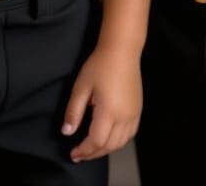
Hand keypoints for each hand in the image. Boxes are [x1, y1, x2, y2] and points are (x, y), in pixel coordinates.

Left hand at [62, 43, 141, 162]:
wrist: (122, 51)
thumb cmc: (99, 65)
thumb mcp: (81, 86)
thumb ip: (74, 111)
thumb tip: (67, 132)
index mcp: (109, 111)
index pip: (96, 140)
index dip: (84, 150)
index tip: (73, 154)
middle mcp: (124, 117)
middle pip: (109, 145)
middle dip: (93, 153)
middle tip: (79, 155)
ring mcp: (134, 114)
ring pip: (121, 143)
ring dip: (106, 149)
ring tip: (91, 150)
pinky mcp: (138, 110)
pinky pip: (129, 135)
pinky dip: (118, 142)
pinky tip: (108, 140)